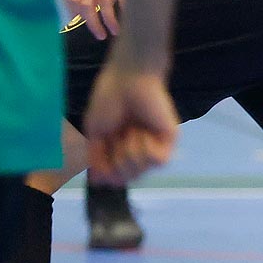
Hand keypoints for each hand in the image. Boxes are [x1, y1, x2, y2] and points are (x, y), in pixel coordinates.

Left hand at [68, 0, 124, 39]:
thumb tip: (91, 9)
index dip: (79, 15)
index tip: (87, 27)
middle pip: (88, 3)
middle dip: (92, 23)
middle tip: (101, 36)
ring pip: (104, 0)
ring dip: (108, 19)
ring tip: (115, 31)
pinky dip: (125, 7)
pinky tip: (130, 17)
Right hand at [83, 64, 178, 184]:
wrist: (126, 80)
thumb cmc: (109, 99)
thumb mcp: (94, 132)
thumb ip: (96, 159)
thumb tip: (97, 182)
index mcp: (119, 148)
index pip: (114, 178)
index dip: (106, 171)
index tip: (103, 151)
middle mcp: (137, 150)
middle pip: (126, 179)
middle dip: (116, 160)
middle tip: (118, 136)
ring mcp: (154, 146)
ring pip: (140, 172)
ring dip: (130, 150)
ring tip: (131, 129)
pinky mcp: (169, 140)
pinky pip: (157, 161)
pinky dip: (145, 148)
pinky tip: (143, 132)